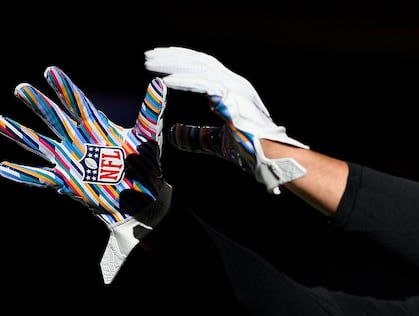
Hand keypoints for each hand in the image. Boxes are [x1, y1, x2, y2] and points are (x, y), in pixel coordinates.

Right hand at [0, 66, 170, 283]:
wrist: (142, 199)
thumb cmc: (145, 166)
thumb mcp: (148, 136)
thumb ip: (151, 111)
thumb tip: (159, 84)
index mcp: (96, 126)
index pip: (77, 102)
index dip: (64, 87)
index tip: (50, 71)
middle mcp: (78, 139)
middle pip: (54, 118)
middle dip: (37, 103)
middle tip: (20, 88)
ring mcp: (69, 159)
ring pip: (40, 143)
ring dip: (20, 133)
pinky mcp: (66, 181)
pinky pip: (40, 177)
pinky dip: (22, 174)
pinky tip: (3, 167)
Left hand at [144, 46, 307, 193]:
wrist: (270, 157)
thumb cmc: (250, 149)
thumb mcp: (215, 141)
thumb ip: (195, 135)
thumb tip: (173, 134)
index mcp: (232, 89)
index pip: (203, 67)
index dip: (180, 62)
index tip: (158, 62)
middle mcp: (234, 83)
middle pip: (198, 61)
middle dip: (172, 56)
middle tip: (148, 55)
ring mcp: (235, 88)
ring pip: (198, 67)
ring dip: (173, 63)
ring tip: (150, 62)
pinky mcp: (232, 98)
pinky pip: (203, 84)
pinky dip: (183, 81)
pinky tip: (165, 81)